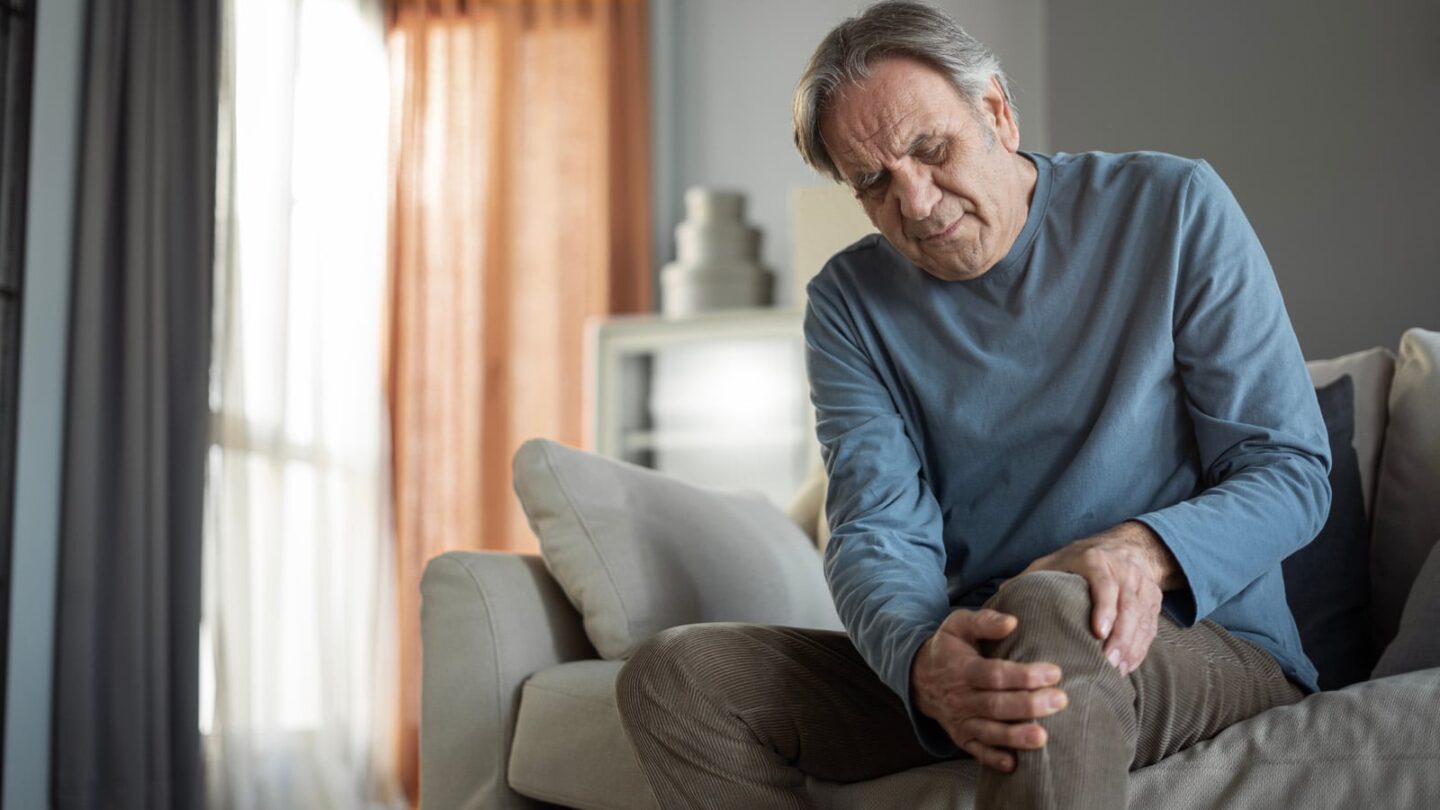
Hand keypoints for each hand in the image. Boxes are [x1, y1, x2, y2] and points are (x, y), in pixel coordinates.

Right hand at [910, 608, 1067, 772]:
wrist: (918, 677)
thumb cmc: (948, 648)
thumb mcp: (959, 625)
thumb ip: (985, 621)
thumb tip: (1012, 622)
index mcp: (962, 668)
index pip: (995, 674)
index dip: (1025, 675)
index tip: (1054, 672)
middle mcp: (960, 697)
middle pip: (996, 705)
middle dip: (1029, 705)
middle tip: (1060, 701)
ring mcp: (960, 720)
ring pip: (989, 732)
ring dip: (1015, 737)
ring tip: (1042, 738)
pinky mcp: (961, 737)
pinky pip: (976, 751)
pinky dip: (993, 759)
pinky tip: (1013, 764)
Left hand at [1020, 521, 1180, 676]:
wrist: (1126, 546)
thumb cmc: (1079, 560)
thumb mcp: (1054, 561)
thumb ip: (1031, 577)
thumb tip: (1000, 596)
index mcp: (1096, 560)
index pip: (1105, 584)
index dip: (1105, 608)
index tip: (1099, 632)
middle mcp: (1124, 572)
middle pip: (1128, 606)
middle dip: (1120, 636)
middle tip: (1107, 662)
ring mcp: (1142, 587)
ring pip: (1142, 619)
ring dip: (1131, 647)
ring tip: (1116, 670)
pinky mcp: (1154, 601)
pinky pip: (1150, 628)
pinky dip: (1140, 649)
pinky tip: (1127, 667)